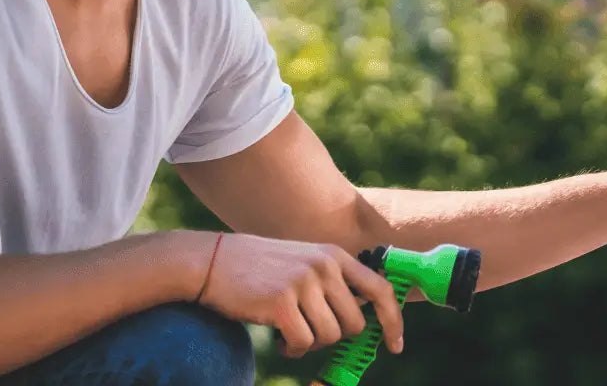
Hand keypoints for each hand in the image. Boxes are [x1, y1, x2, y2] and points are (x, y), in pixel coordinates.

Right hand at [189, 231, 404, 358]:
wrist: (211, 261)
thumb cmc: (260, 268)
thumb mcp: (305, 261)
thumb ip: (335, 282)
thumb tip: (365, 317)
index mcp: (335, 256)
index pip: (381, 290)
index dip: (394, 320)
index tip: (395, 345)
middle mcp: (324, 266)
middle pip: (355, 323)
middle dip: (335, 336)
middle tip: (310, 331)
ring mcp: (303, 283)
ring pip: (329, 336)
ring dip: (311, 343)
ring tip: (291, 332)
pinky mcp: (280, 303)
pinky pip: (302, 343)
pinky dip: (292, 349)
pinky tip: (279, 339)